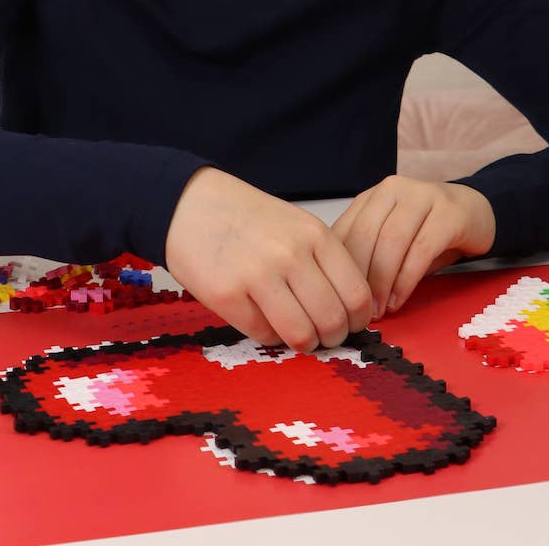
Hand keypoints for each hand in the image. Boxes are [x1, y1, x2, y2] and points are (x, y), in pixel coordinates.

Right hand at [165, 167, 372, 351]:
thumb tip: (350, 309)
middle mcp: (291, 255)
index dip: (359, 319)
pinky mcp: (227, 296)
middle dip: (333, 337)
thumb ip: (323, 261)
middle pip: (333, 320)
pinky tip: (265, 319)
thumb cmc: (248, 219)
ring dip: (305, 343)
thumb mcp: (297, 225)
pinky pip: (265, 335)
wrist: (190, 205)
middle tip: (324, 335)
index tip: (351, 323)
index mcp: (315, 235)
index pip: (357, 294)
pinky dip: (270, 336)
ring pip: (302, 335)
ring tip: (298, 334)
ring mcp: (259, 275)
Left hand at [331, 175, 495, 318]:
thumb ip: (369, 253)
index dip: (340, 268)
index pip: (346, 230)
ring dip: (382, 283)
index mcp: (373, 195)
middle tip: (360, 311)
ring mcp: (422, 195)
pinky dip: (406, 279)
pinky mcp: (449, 212)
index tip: (340, 299)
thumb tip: (342, 290)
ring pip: (392, 242)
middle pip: (366, 235)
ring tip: (380, 309)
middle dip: (360, 278)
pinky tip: (400, 299)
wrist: (475, 210)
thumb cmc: (428, 231)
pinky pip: (421, 249)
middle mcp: (394, 188)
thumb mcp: (392, 237)